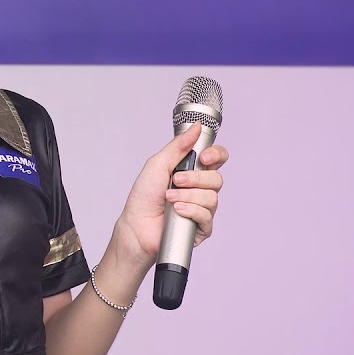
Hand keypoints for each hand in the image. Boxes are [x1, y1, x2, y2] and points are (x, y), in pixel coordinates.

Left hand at [112, 123, 228, 267]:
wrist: (136, 225)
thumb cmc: (144, 196)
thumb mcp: (158, 164)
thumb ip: (178, 146)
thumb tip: (197, 127)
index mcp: (192, 171)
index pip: (217, 159)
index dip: (216, 155)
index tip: (203, 157)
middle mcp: (200, 189)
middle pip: (217, 178)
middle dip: (195, 179)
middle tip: (175, 181)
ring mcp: (202, 208)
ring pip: (212, 198)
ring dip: (188, 196)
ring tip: (169, 199)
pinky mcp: (202, 227)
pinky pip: (207, 216)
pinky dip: (190, 211)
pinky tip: (177, 211)